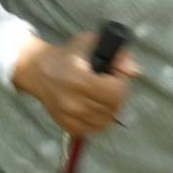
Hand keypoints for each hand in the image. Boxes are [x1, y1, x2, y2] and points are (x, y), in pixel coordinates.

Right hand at [11, 32, 139, 136]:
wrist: (38, 70)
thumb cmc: (67, 55)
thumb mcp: (90, 43)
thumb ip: (116, 55)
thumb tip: (134, 71)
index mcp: (80, 80)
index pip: (116, 93)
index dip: (121, 82)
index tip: (116, 74)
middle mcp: (74, 102)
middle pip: (113, 108)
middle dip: (117, 94)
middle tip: (110, 83)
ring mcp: (70, 117)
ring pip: (106, 121)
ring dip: (109, 108)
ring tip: (101, 94)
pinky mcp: (67, 126)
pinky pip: (94, 129)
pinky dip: (98, 119)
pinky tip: (93, 106)